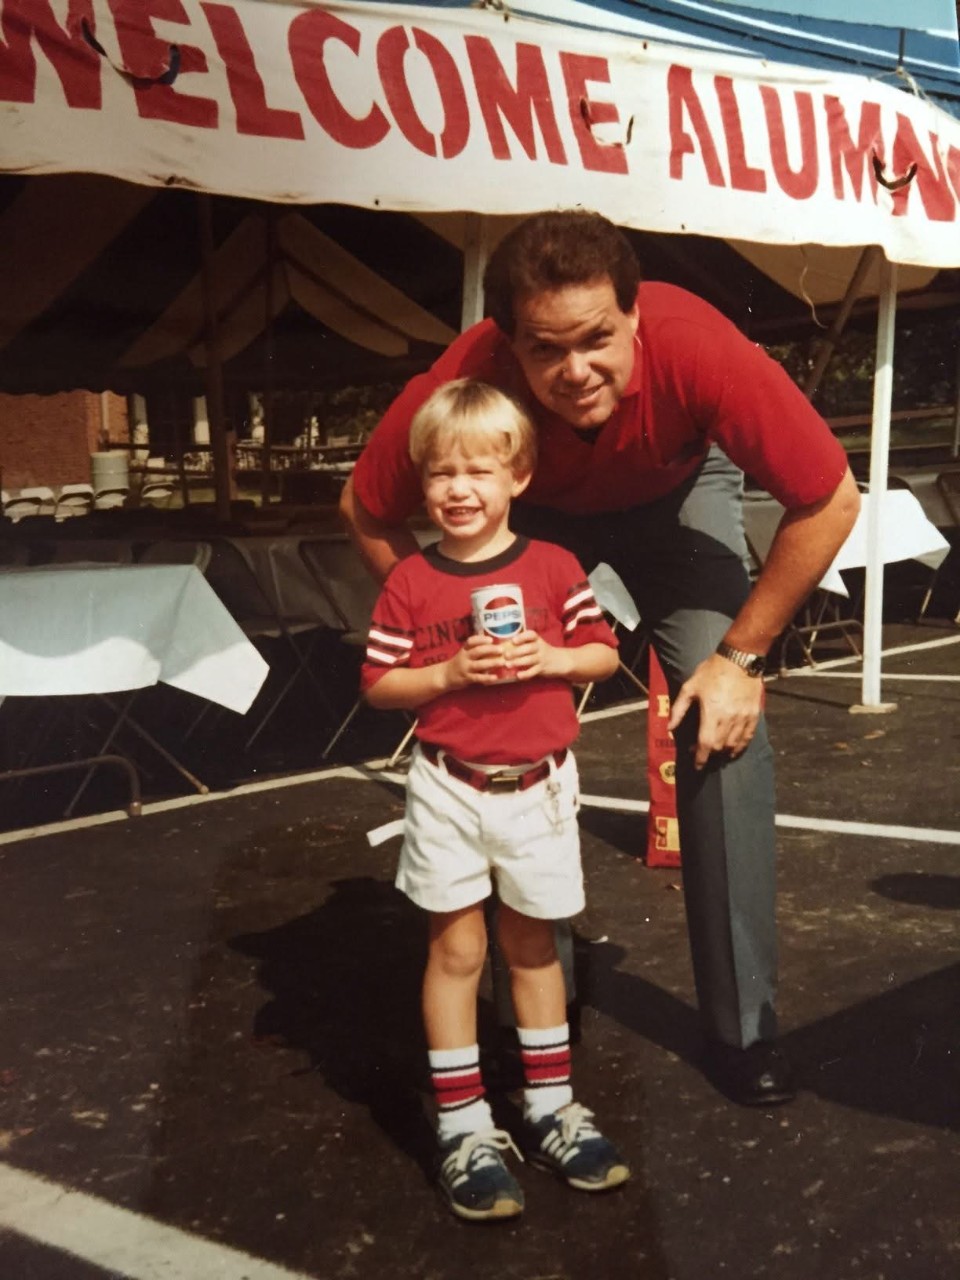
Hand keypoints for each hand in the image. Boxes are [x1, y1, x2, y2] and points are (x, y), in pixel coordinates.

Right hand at [444, 634, 511, 687]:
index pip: (471, 641)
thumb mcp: (464, 653)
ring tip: (503, 662)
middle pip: (477, 651)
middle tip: (501, 650)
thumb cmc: (459, 663)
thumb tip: (491, 640)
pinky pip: (478, 678)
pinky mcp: (467, 678)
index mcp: (464, 650)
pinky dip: (487, 677)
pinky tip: (495, 677)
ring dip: (492, 663)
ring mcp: (465, 668)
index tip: (491, 639)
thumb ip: (475, 648)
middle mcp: (464, 657)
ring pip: (479, 665)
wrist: (445, 676)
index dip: (481, 639)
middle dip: (490, 650)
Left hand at [500, 630, 564, 680]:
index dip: (522, 637)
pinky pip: (534, 671)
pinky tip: (518, 676)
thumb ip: (523, 644)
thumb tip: (502, 646)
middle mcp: (540, 647)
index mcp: (537, 640)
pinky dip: (526, 674)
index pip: (531, 635)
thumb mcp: (536, 644)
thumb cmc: (541, 652)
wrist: (561, 661)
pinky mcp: (543, 669)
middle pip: (529, 648)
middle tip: (505, 655)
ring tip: (507, 665)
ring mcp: (542, 658)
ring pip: (530, 660)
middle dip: (516, 651)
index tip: (513, 640)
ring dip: (518, 662)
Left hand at [667, 653, 762, 769]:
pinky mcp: (753, 714)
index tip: (697, 765)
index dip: (700, 758)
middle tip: (701, 751)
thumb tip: (670, 728)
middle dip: (709, 754)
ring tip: (716, 751)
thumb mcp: (690, 687)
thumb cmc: (712, 671)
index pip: (706, 744)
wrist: (739, 659)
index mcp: (712, 712)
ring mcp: (743, 717)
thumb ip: (679, 710)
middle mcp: (729, 718)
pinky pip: (747, 737)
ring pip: (733, 745)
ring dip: (723, 752)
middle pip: (719, 747)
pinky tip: (733, 749)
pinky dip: (740, 746)